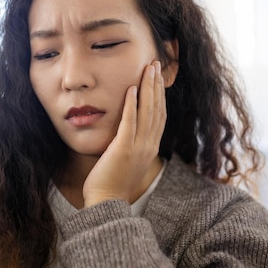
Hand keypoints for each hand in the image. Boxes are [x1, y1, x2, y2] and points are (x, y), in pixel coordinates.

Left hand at [83, 61, 166, 206]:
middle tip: (155, 64)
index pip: (160, 116)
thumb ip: (130, 144)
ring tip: (147, 69)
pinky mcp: (124, 149)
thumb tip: (126, 130)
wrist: (107, 203)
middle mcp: (149, 146)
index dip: (160, 95)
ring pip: (147, 112)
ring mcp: (138, 147)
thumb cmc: (112, 183)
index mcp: (150, 148)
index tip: (157, 77)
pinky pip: (130, 122)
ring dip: (148, 88)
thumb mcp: (127, 160)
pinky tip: (131, 88)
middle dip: (156, 85)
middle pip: (157, 109)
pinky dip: (132, 104)